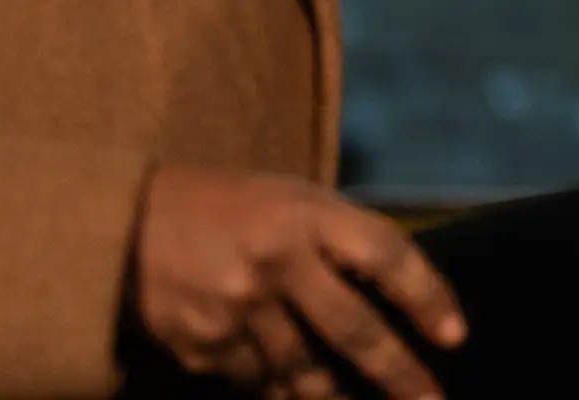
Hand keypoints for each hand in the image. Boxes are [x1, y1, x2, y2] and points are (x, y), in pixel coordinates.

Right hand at [126, 165, 467, 399]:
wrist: (123, 225)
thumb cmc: (226, 207)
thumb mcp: (288, 199)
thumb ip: (337, 240)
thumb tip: (397, 294)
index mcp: (303, 213)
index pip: (384, 255)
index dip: (426, 296)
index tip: (455, 335)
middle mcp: (274, 261)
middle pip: (353, 329)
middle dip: (399, 373)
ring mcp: (237, 309)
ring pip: (306, 372)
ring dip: (338, 398)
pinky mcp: (204, 346)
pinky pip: (258, 382)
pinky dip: (281, 390)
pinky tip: (296, 395)